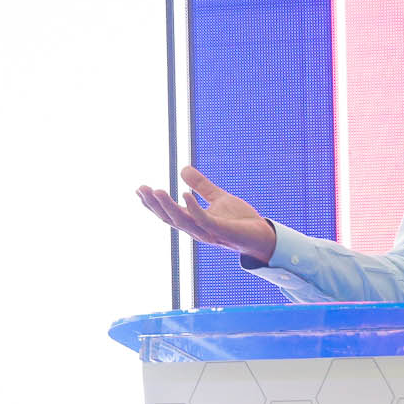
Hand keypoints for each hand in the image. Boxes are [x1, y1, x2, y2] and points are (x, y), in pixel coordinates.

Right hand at [136, 167, 275, 262]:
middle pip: (170, 218)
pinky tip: (185, 194)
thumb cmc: (241, 221)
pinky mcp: (222, 231)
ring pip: (182, 221)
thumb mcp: (218, 198)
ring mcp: (209, 232)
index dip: (153, 204)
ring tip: (156, 190)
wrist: (263, 235)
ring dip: (168, 206)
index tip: (139, 189)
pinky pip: (204, 220)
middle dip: (154, 205)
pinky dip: (193, 208)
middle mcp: (198, 230)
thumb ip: (201, 185)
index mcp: (194, 223)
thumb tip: (182, 169)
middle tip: (141, 189)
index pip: (169, 214)